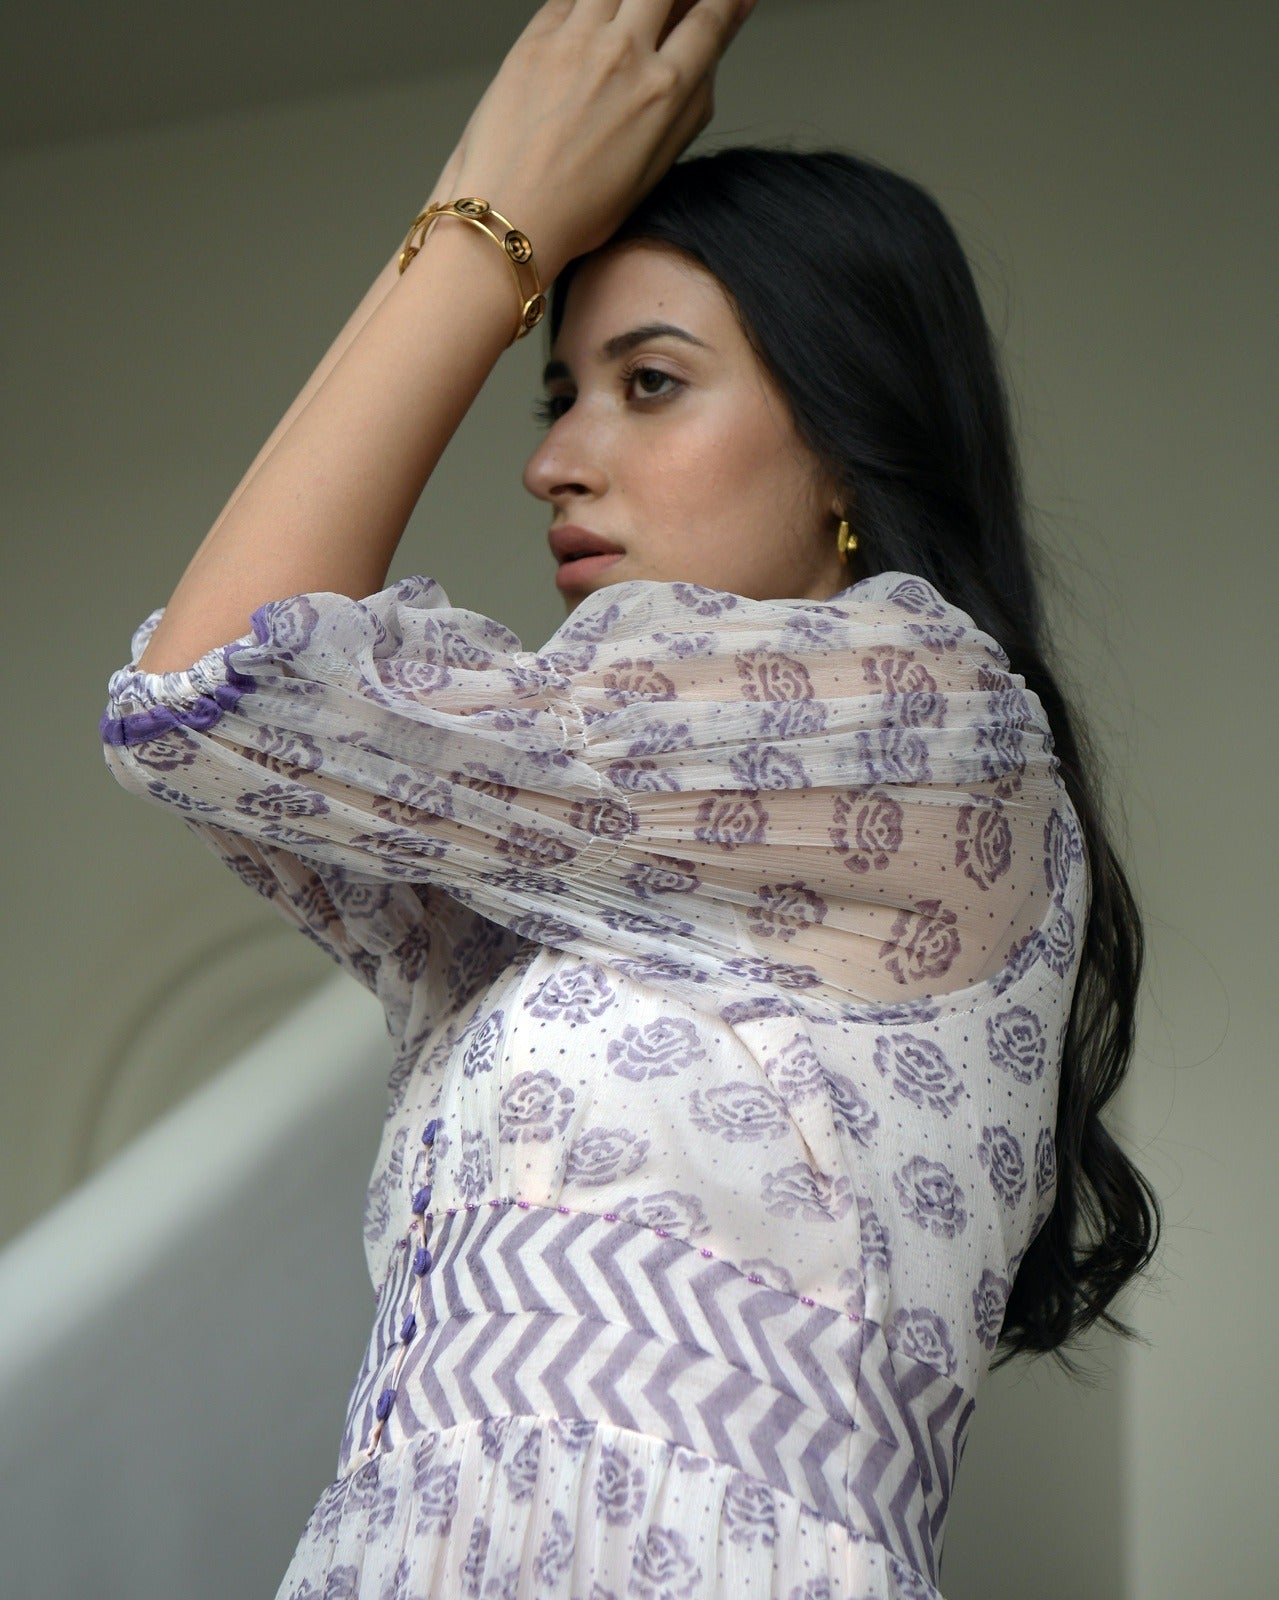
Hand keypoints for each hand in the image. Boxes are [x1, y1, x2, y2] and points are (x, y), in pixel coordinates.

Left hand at [443, 0, 756, 281]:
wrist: (510, 217)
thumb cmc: (579, 207)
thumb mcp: (656, 165)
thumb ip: (690, 104)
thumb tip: (711, 58)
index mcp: (663, 91)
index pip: (710, 18)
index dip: (725, 0)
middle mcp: (624, 54)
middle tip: (670, 12)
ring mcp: (577, 39)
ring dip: (629, 1)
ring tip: (628, 23)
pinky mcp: (536, 38)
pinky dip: (586, 5)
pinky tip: (589, 26)